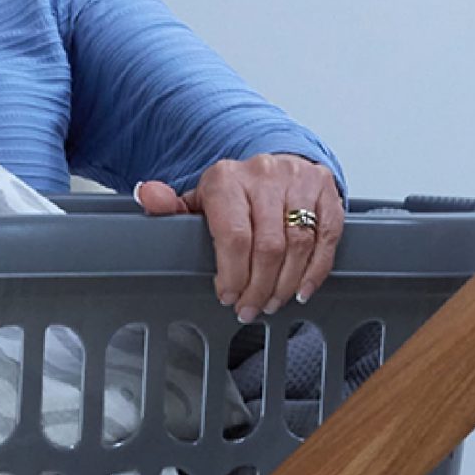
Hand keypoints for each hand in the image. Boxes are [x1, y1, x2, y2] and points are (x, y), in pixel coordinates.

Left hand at [135, 153, 343, 321]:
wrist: (275, 165)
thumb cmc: (236, 193)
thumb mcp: (199, 200)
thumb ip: (170, 205)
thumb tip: (147, 195)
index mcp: (227, 179)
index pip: (234, 236)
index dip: (233, 275)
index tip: (228, 296)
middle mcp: (265, 175)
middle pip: (268, 247)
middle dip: (259, 287)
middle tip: (250, 308)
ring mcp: (300, 181)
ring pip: (299, 245)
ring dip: (286, 284)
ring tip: (273, 302)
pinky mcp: (326, 190)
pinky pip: (326, 237)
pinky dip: (316, 270)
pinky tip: (302, 289)